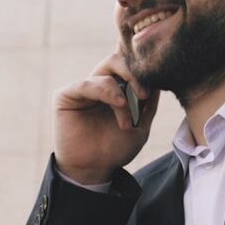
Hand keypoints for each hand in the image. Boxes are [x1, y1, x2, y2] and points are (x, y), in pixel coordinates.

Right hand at [53, 47, 157, 184]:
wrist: (94, 169)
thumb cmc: (115, 148)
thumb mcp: (141, 126)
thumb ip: (149, 103)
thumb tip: (159, 78)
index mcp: (116, 88)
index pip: (126, 62)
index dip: (137, 55)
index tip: (157, 65)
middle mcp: (99, 83)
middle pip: (117, 59)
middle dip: (135, 72)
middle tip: (144, 94)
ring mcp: (83, 88)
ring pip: (106, 70)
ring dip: (122, 93)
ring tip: (127, 118)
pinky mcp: (65, 95)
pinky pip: (86, 84)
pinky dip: (105, 91)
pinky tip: (119, 105)